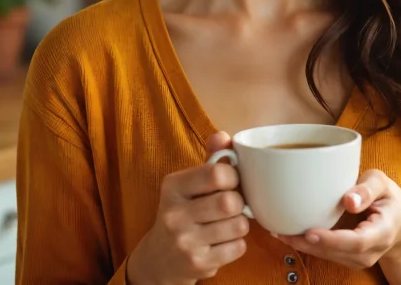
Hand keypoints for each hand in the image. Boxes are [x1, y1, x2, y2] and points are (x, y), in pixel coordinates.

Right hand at [127, 132, 249, 284]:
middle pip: (230, 202)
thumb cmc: (183, 212)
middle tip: (232, 205)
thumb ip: (210, 158)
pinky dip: (237, 243)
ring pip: (238, 225)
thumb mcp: (189, 183)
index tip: (231, 182)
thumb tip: (223, 136)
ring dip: (240, 223)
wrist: (160, 258)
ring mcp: (185, 242)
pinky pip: (238, 247)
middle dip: (239, 203)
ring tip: (227, 223)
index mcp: (173, 186)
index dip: (233, 176)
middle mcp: (175, 214)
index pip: (216, 174)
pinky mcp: (198, 264)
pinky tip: (223, 241)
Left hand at [276, 169, 400, 279]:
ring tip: (278, 230)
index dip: (332, 240)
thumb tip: (349, 200)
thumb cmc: (388, 199)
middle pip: (338, 253)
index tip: (310, 232)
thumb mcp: (383, 184)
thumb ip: (367, 188)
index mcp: (382, 231)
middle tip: (281, 231)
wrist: (399, 223)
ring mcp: (359, 258)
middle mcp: (371, 251)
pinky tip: (288, 233)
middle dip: (308, 244)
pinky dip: (306, 245)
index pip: (357, 242)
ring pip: (328, 256)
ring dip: (302, 246)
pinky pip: (326, 254)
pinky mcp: (347, 258)